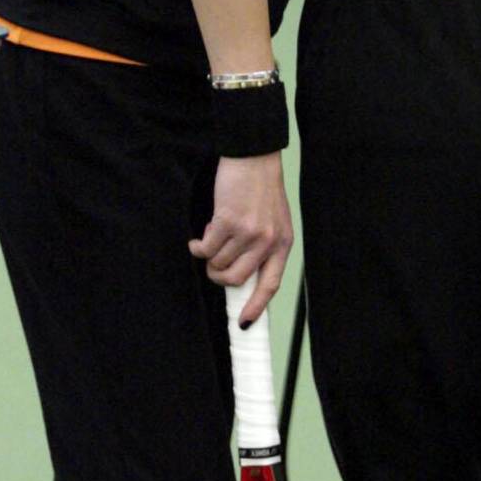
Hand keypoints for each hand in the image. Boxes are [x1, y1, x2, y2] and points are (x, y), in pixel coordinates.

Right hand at [190, 154, 293, 320]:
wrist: (254, 157)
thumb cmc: (260, 188)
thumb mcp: (273, 220)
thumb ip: (263, 246)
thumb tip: (240, 274)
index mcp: (282, 244)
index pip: (271, 285)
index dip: (256, 307)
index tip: (243, 323)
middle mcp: (268, 242)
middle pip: (236, 280)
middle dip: (218, 277)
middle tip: (212, 265)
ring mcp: (248, 233)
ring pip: (218, 264)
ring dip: (208, 257)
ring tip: (209, 240)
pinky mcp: (228, 221)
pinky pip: (206, 248)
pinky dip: (197, 247)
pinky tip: (198, 238)